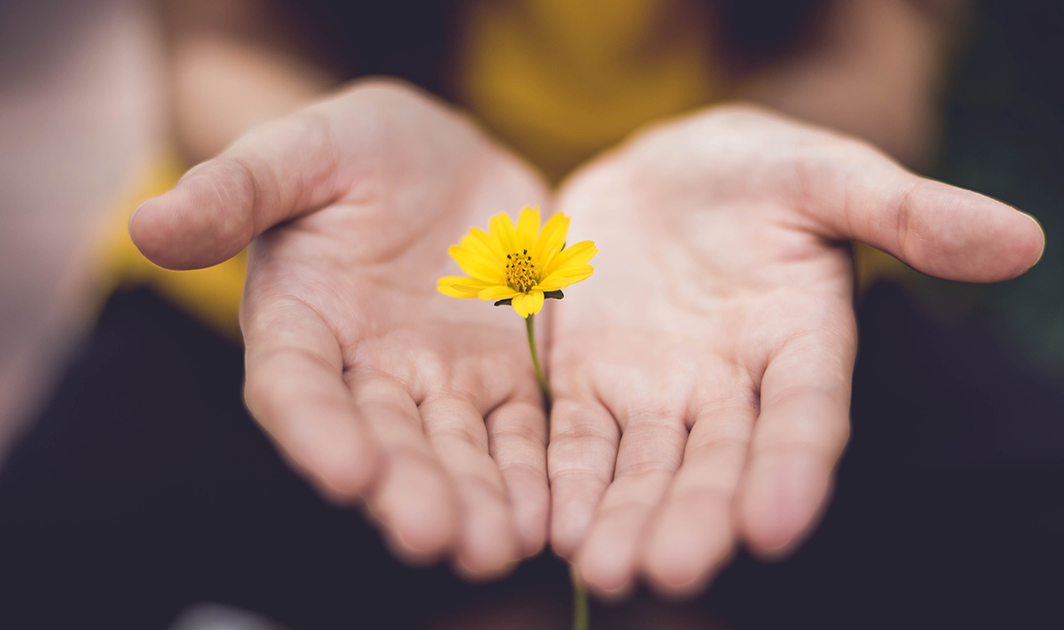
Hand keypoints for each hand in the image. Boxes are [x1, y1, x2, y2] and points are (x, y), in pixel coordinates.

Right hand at [131, 80, 550, 578]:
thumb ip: (236, 189)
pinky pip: (520, 430)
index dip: (317, 431)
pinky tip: (549, 517)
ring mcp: (440, 379)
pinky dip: (532, 473)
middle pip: (384, 439)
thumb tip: (147, 224)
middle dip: (408, 489)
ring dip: (476, 500)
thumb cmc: (354, 149)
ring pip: (456, 450)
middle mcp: (366, 370)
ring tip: (497, 547)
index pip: (297, 387)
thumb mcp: (300, 150)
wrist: (441, 156)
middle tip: (435, 537)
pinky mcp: (504, 375)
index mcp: (301, 323)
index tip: (347, 473)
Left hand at [546, 105, 1043, 596]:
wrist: (662, 171)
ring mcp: (657, 393)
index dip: (794, 469)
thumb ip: (909, 211)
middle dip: (696, 517)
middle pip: (717, 462)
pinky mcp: (588, 383)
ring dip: (625, 518)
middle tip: (670, 570)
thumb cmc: (758, 171)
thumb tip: (1024, 240)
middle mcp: (732, 388)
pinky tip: (551, 525)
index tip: (776, 526)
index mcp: (801, 343)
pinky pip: (575, 439)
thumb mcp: (828, 175)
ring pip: (644, 467)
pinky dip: (565, 480)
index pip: (806, 416)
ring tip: (604, 568)